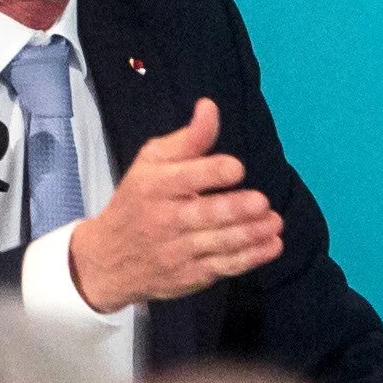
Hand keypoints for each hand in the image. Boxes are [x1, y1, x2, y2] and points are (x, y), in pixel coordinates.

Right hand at [65, 98, 282, 313]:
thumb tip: (210, 107)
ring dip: (251, 233)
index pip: (185, 178)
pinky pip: (224, 266)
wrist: (106, 260)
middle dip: (235, 209)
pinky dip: (251, 258)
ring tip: (275, 223)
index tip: (237, 169)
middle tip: (262, 202)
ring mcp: (178, 251)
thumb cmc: (137, 202)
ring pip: (220, 243)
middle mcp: (165, 219)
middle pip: (205, 214)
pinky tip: (273, 245)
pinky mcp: (190, 275)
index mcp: (154, 186)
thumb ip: (187, 139)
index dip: (213, 172)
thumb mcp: (151, 163)